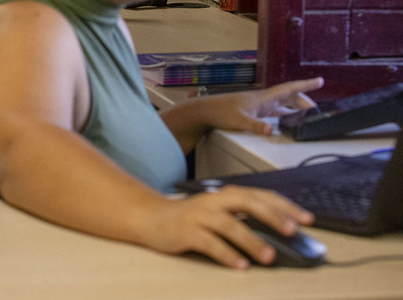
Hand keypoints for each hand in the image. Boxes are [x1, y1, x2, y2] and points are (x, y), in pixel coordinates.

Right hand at [143, 186, 313, 267]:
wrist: (153, 218)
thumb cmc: (192, 218)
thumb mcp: (221, 213)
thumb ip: (246, 219)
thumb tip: (281, 235)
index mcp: (227, 195)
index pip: (261, 196)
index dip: (285, 206)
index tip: (307, 219)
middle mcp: (215, 201)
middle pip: (247, 203)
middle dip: (271, 216)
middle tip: (291, 230)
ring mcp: (199, 215)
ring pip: (229, 225)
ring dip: (251, 241)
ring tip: (268, 257)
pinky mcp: (186, 231)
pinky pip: (210, 243)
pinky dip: (227, 254)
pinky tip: (240, 265)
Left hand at [211, 77, 323, 135]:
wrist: (205, 111)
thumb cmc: (220, 113)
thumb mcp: (240, 121)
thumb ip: (256, 126)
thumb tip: (270, 130)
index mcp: (263, 98)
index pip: (288, 89)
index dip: (305, 85)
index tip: (319, 80)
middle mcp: (263, 99)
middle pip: (289, 96)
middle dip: (304, 100)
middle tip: (316, 108)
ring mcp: (258, 105)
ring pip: (283, 103)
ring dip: (295, 106)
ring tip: (307, 112)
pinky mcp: (254, 111)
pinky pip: (275, 110)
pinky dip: (285, 113)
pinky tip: (286, 118)